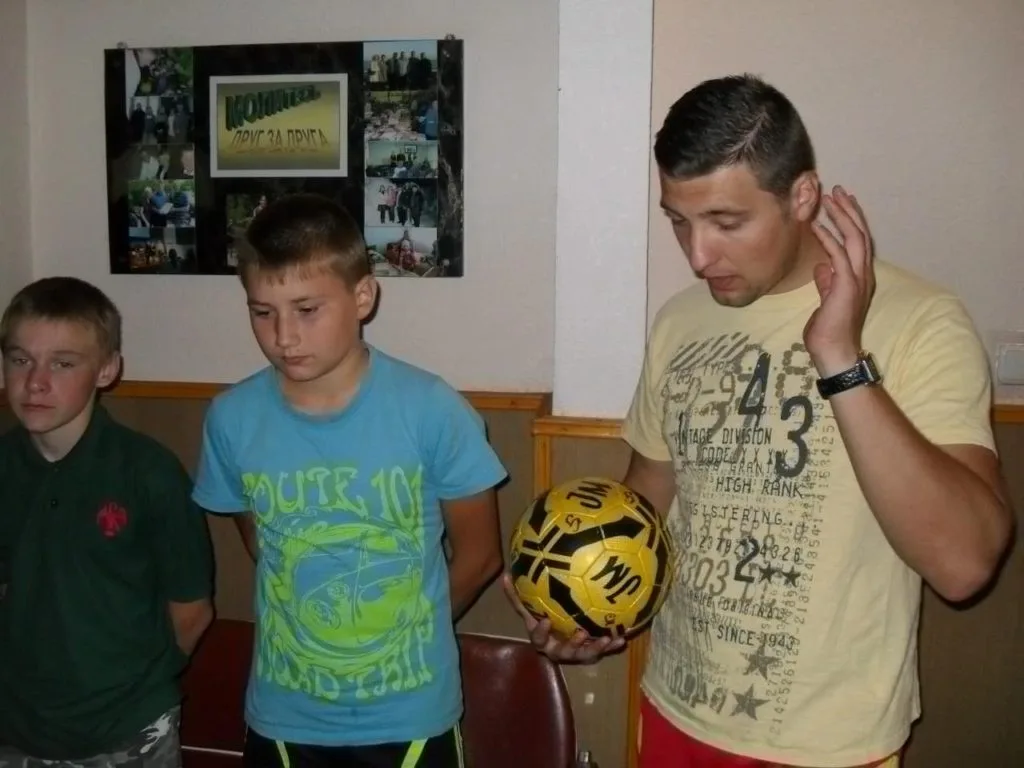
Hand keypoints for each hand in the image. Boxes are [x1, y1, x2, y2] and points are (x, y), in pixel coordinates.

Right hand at [501, 573, 624, 662]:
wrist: (558, 631)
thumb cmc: (543, 616)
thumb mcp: (530, 606)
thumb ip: (518, 596)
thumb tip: (504, 576)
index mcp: (543, 638)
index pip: (538, 638)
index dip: (541, 632)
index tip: (546, 620)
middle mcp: (557, 648)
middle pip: (563, 652)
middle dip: (572, 645)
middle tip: (581, 633)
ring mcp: (575, 653)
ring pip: (584, 654)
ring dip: (595, 648)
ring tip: (606, 638)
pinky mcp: (590, 652)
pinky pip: (602, 651)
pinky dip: (612, 645)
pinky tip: (622, 638)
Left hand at [805, 186, 875, 375]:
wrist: (834, 351)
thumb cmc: (829, 330)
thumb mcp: (827, 300)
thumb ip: (828, 282)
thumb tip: (822, 266)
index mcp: (859, 276)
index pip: (858, 242)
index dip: (851, 220)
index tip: (840, 203)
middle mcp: (863, 274)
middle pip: (860, 234)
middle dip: (849, 210)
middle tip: (837, 191)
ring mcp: (858, 280)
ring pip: (854, 240)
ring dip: (842, 218)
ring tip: (830, 200)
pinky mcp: (846, 286)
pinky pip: (839, 256)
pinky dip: (829, 239)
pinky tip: (818, 226)